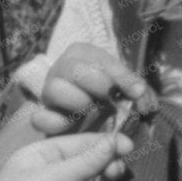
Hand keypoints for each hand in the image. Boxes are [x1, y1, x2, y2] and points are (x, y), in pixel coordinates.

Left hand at [0, 130, 132, 180]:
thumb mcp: (50, 176)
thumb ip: (86, 161)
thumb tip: (116, 141)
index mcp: (45, 157)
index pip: (81, 144)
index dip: (105, 144)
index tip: (129, 146)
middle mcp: (56, 178)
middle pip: (93, 167)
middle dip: (108, 168)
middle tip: (115, 173)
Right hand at [35, 42, 156, 133]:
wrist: (90, 125)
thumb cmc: (111, 100)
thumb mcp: (128, 91)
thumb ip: (138, 92)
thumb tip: (141, 98)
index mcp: (83, 55)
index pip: (99, 58)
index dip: (119, 74)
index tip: (136, 91)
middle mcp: (63, 69)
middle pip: (73, 68)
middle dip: (97, 83)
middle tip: (111, 98)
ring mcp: (50, 92)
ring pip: (53, 88)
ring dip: (77, 101)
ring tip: (91, 110)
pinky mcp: (44, 116)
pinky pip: (40, 117)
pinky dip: (53, 122)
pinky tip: (71, 125)